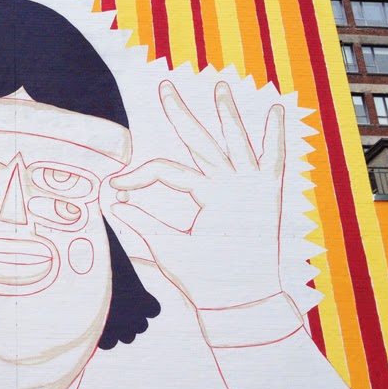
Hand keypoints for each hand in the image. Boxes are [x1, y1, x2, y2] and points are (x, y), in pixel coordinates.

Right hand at [110, 80, 285, 309]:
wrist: (245, 303)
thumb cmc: (206, 280)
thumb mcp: (168, 251)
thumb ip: (140, 222)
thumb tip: (111, 202)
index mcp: (212, 195)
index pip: (166, 173)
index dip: (137, 177)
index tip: (114, 187)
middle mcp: (236, 183)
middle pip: (201, 141)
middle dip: (179, 113)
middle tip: (166, 87)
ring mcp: (256, 187)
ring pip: (239, 141)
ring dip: (228, 113)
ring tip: (221, 85)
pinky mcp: (269, 195)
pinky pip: (274, 159)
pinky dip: (276, 136)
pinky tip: (276, 112)